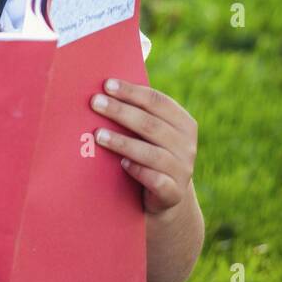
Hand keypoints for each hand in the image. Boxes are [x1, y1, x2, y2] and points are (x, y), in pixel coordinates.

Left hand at [90, 78, 197, 216]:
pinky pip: (157, 181)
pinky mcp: (173, 193)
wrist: (165, 197)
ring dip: (123, 142)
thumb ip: (136, 113)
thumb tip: (102, 91)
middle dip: (121, 111)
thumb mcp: (149, 133)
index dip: (132, 92)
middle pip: (151, 124)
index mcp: (183, 123)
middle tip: (95, 102)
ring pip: (152, 153)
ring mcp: (182, 170)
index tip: (107, 84)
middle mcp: (186, 145)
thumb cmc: (149, 154)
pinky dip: (140, 171)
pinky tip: (122, 164)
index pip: (158, 102)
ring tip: (98, 135)